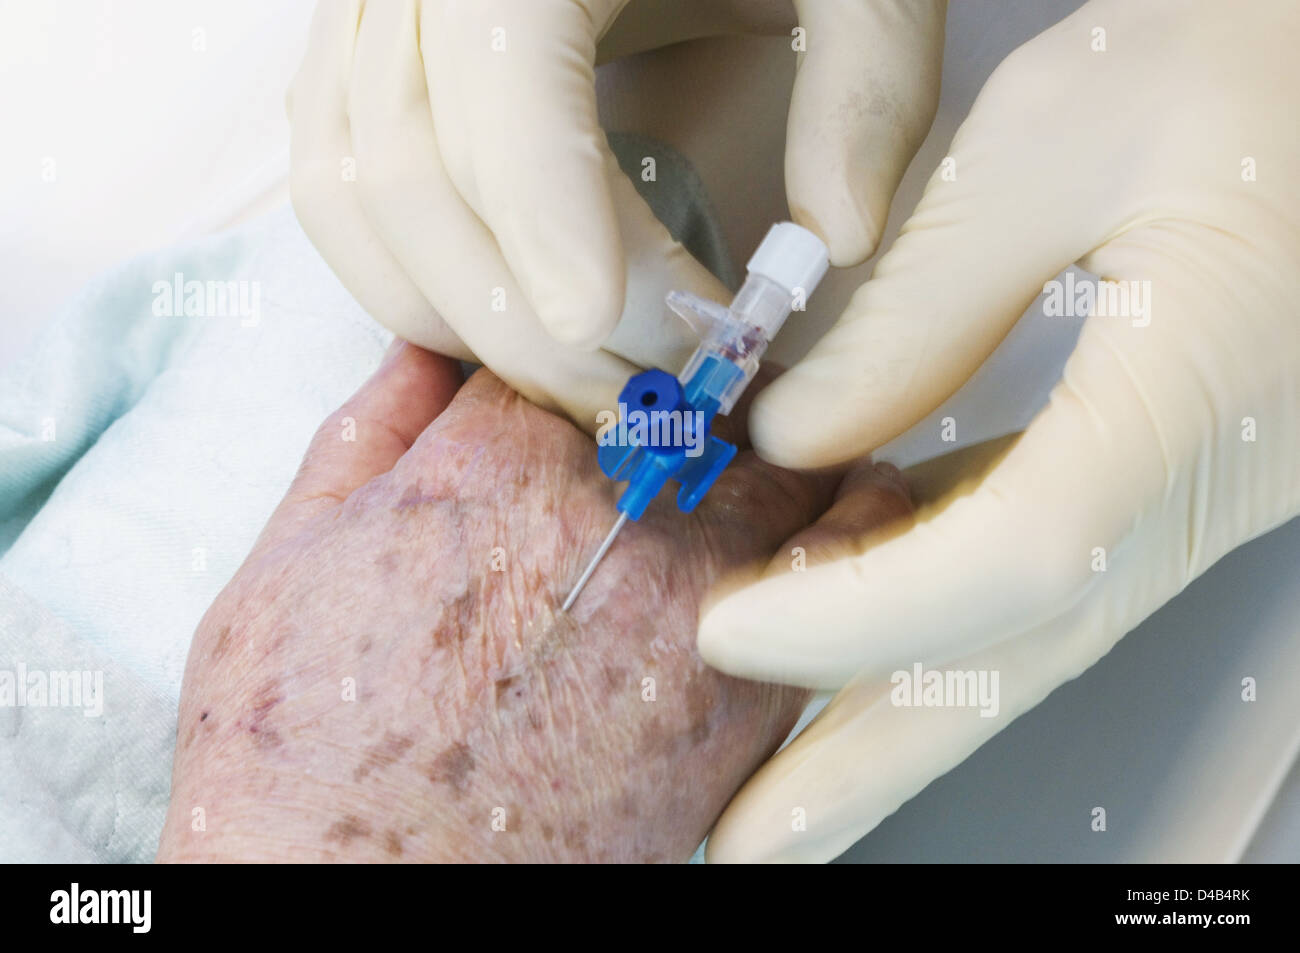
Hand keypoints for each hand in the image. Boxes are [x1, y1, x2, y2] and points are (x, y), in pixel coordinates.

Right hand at [155, 342, 911, 861]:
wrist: (356, 890)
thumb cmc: (306, 746)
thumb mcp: (285, 557)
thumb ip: (369, 431)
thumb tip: (425, 348)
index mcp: (498, 460)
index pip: (579, 343)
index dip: (585, 359)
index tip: (601, 381)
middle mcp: (609, 515)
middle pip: (703, 394)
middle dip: (699, 394)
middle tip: (703, 405)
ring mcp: (689, 605)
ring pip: (791, 466)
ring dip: (794, 448)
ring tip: (794, 449)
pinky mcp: (742, 701)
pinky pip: (840, 583)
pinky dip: (854, 534)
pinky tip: (848, 526)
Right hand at [286, 0, 944, 420]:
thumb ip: (865, 85)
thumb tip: (837, 241)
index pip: (504, 83)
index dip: (558, 227)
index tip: (646, 346)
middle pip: (418, 175)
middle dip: (535, 323)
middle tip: (652, 395)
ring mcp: (367, 9)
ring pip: (355, 198)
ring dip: (469, 319)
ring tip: (589, 373)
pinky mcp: (358, 53)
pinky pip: (336, 185)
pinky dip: (409, 276)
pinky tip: (508, 316)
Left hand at [699, 0, 1299, 860]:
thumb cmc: (1245, 62)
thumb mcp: (1061, 136)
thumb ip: (921, 302)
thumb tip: (798, 436)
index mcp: (1196, 394)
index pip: (1013, 566)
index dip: (857, 616)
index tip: (728, 634)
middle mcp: (1203, 477)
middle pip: (1018, 659)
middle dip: (871, 762)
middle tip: (753, 842)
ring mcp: (1189, 487)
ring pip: (1021, 632)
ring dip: (889, 706)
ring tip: (778, 772)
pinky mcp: (1162, 468)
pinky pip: (1032, 568)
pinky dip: (925, 610)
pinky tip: (845, 623)